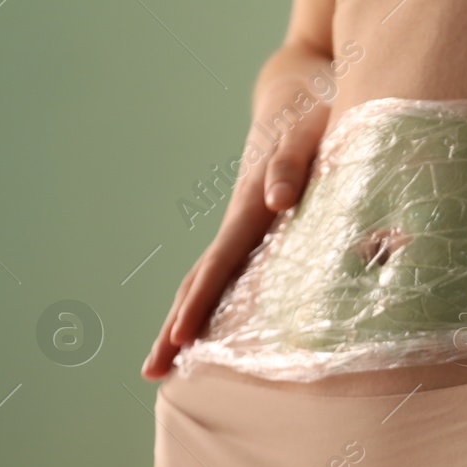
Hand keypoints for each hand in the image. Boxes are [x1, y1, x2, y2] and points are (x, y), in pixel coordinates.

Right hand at [141, 97, 330, 379]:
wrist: (300, 94)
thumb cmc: (315, 114)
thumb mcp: (311, 132)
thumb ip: (294, 163)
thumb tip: (276, 201)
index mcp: (252, 207)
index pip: (219, 265)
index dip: (200, 304)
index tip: (181, 338)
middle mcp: (240, 222)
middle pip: (199, 282)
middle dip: (174, 328)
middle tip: (152, 371)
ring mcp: (244, 228)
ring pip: (208, 281)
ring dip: (186, 321)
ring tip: (167, 364)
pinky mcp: (256, 231)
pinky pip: (230, 275)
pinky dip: (213, 305)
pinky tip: (210, 336)